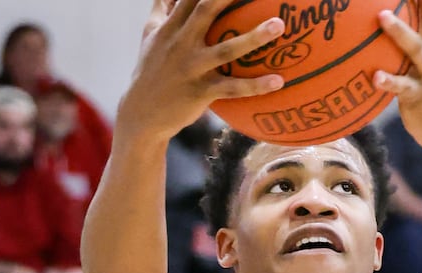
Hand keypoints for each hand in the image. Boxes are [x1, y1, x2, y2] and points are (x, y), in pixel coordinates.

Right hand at [117, 0, 285, 140]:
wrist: (142, 113)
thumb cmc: (152, 69)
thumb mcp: (151, 34)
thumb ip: (163, 9)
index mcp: (170, 26)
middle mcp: (180, 42)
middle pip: (206, 10)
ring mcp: (192, 67)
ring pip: (226, 49)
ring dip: (254, 37)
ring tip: (279, 25)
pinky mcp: (201, 92)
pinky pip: (233, 88)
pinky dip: (256, 85)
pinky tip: (279, 80)